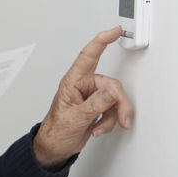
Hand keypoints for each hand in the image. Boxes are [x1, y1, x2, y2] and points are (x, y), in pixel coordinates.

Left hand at [33, 25, 133, 169]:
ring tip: (100, 127)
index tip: (114, 31)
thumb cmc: (57, 129)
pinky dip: (109, 120)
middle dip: (118, 103)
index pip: (88, 56)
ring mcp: (91, 96)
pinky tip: (98, 128)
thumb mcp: (76, 117)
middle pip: (111, 85)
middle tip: (122, 118)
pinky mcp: (97, 106)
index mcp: (73, 81)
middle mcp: (83, 85)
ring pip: (115, 98)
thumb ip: (95, 104)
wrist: (55, 145)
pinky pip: (113, 109)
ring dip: (112, 116)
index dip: (102, 41)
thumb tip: (110, 92)